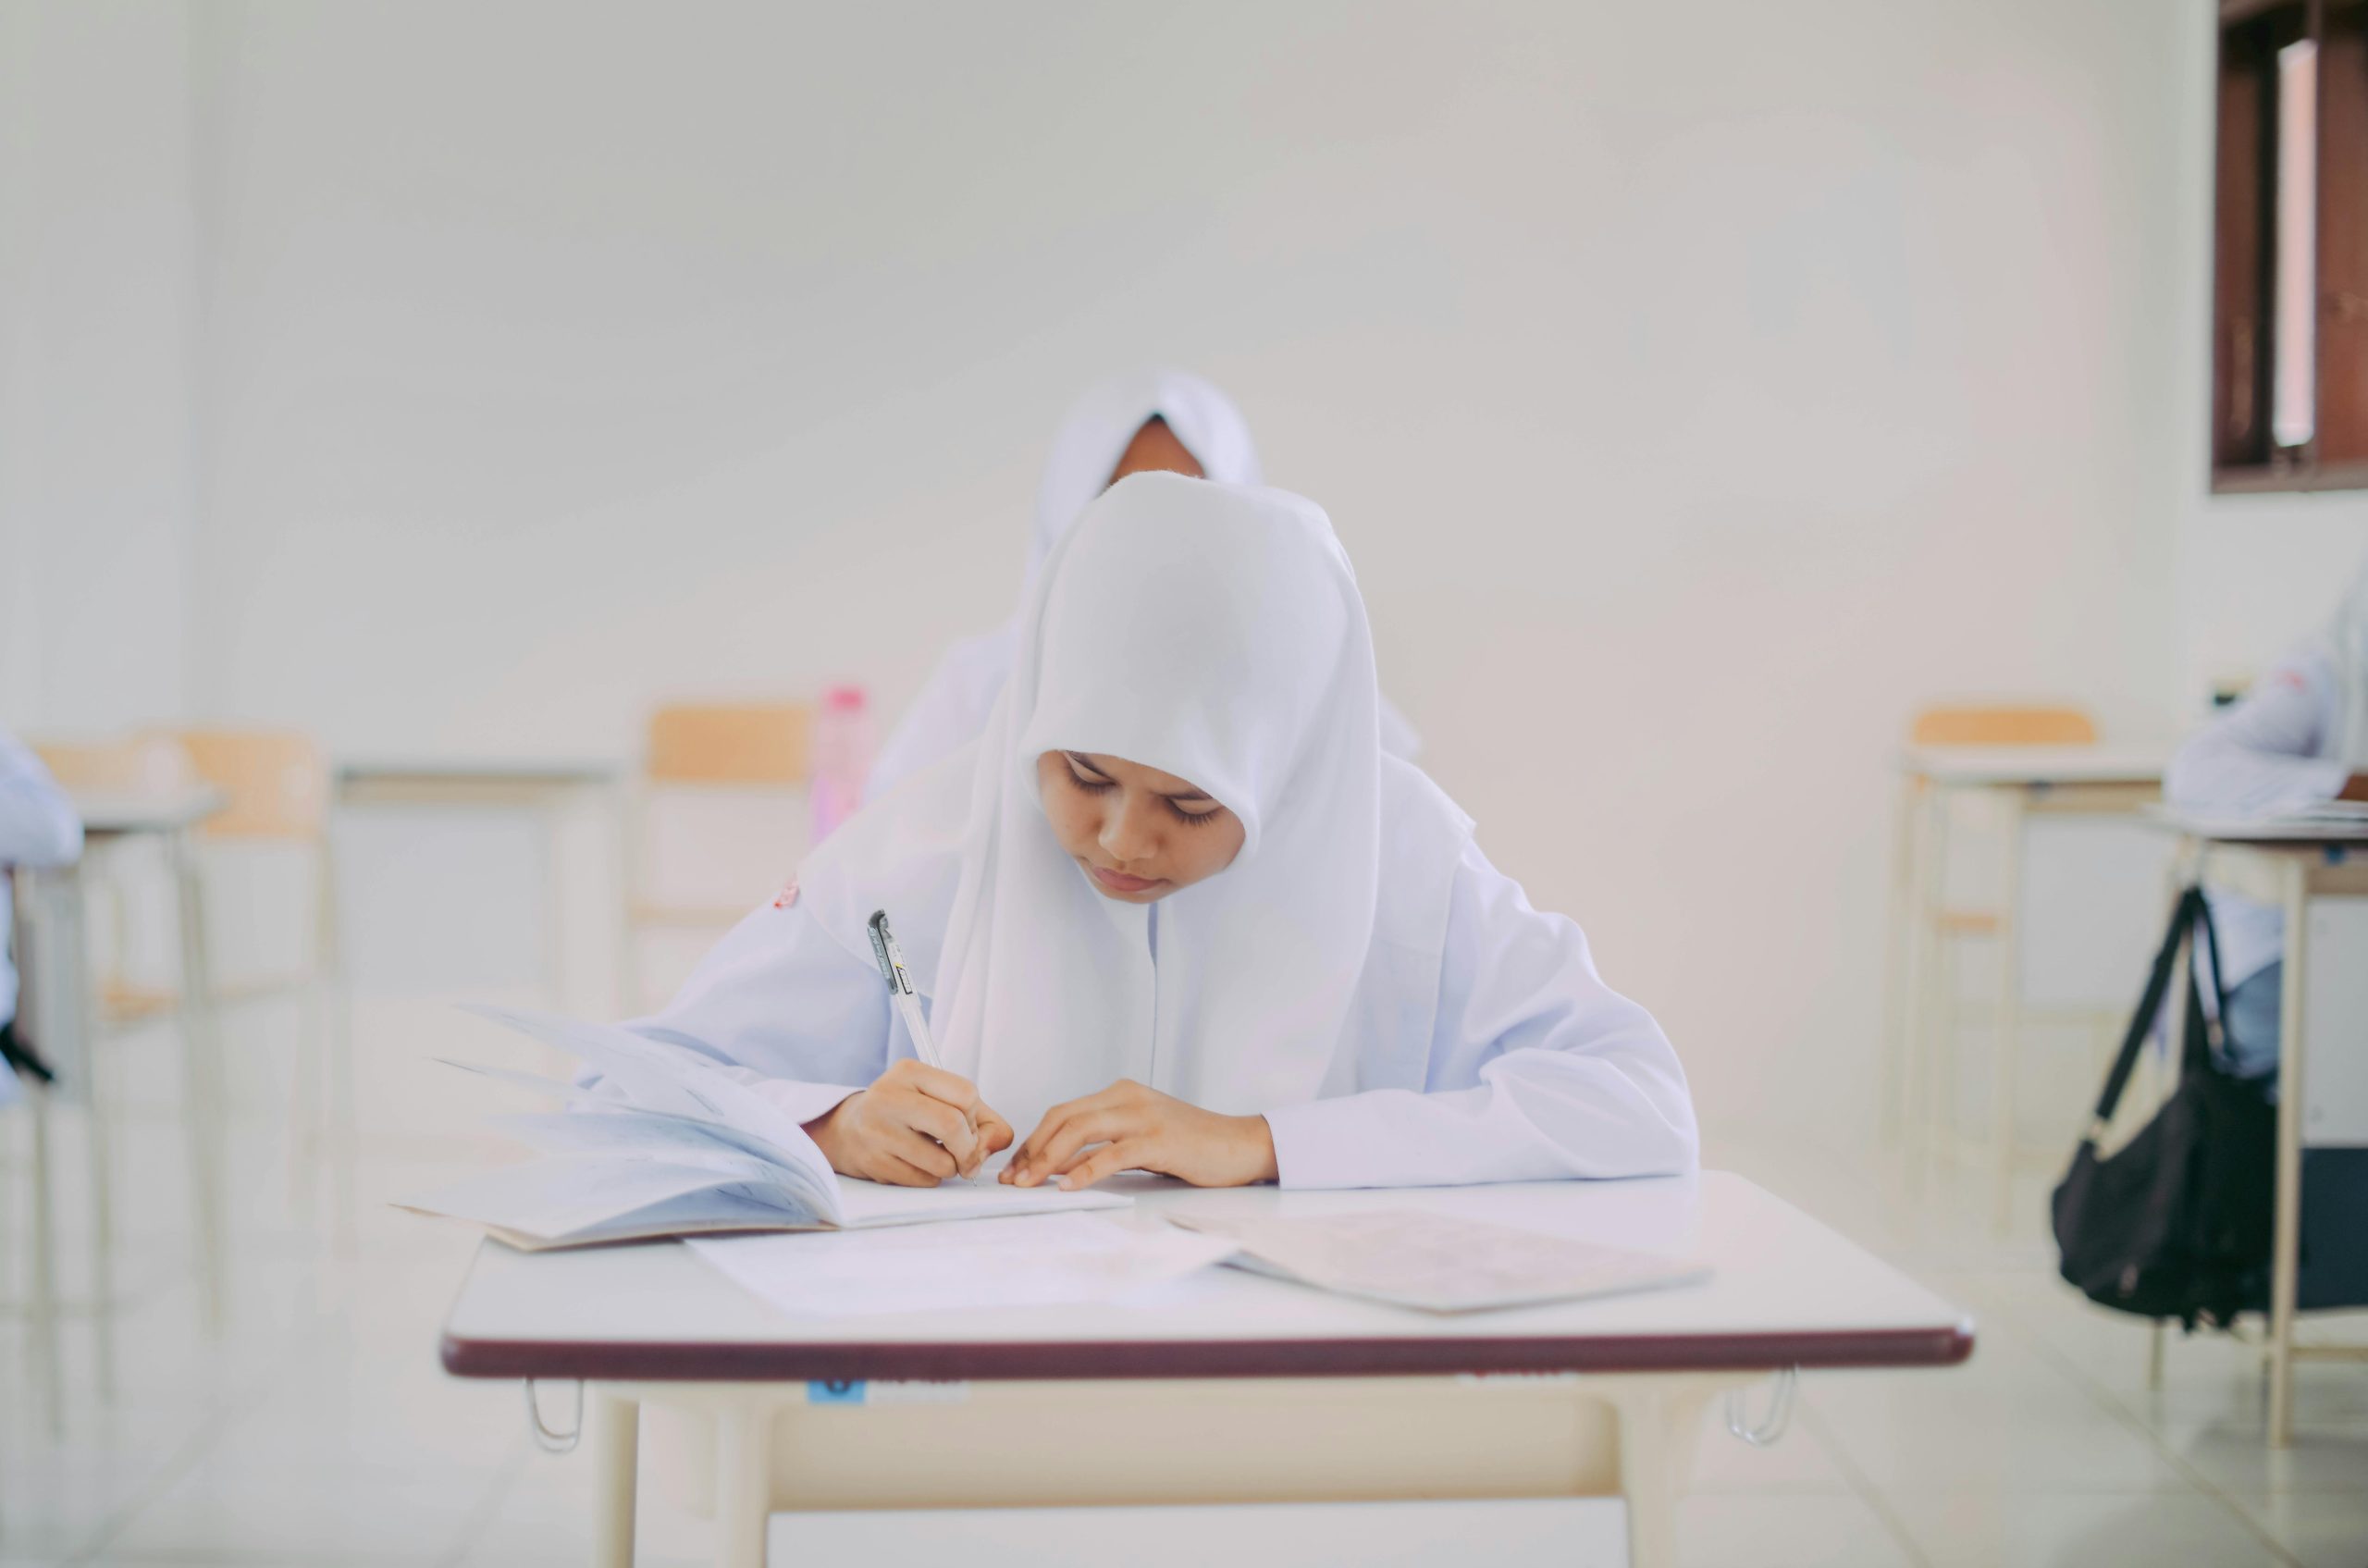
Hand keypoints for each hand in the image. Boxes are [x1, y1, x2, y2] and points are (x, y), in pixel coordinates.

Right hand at [803, 1060, 1013, 1186]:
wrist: (848, 1131)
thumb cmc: (906, 1113)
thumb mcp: (939, 1099)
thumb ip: (982, 1118)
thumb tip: (999, 1142)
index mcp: (910, 1072)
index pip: (966, 1093)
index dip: (976, 1118)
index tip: (969, 1127)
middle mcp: (889, 1096)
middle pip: (952, 1125)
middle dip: (969, 1149)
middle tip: (966, 1157)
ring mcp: (878, 1130)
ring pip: (941, 1161)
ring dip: (951, 1168)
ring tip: (937, 1158)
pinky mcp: (874, 1162)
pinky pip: (923, 1180)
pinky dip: (931, 1178)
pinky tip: (916, 1165)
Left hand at [1002, 1079, 1276, 1190]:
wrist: (1241, 1144)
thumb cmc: (1193, 1146)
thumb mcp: (1140, 1139)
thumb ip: (1104, 1145)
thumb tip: (1060, 1167)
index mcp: (1121, 1094)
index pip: (1063, 1113)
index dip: (1035, 1140)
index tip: (1016, 1168)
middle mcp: (1128, 1098)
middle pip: (1063, 1117)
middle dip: (1032, 1149)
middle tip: (1013, 1179)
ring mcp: (1143, 1116)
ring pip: (1080, 1130)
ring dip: (1047, 1159)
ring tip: (1029, 1184)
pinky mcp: (1159, 1139)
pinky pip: (1111, 1153)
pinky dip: (1084, 1170)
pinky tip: (1067, 1186)